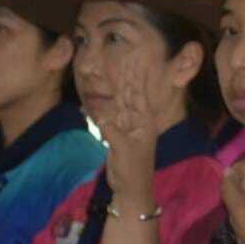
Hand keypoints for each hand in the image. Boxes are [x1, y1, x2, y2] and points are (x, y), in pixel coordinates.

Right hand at [98, 60, 157, 202]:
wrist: (130, 188)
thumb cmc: (132, 170)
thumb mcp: (124, 151)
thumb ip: (112, 132)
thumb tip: (100, 116)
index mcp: (144, 121)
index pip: (139, 94)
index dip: (136, 76)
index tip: (136, 58)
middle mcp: (137, 120)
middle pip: (130, 93)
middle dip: (128, 75)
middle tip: (126, 54)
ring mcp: (126, 126)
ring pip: (119, 101)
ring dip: (116, 85)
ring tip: (113, 68)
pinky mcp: (116, 133)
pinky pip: (109, 115)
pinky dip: (104, 103)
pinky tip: (100, 92)